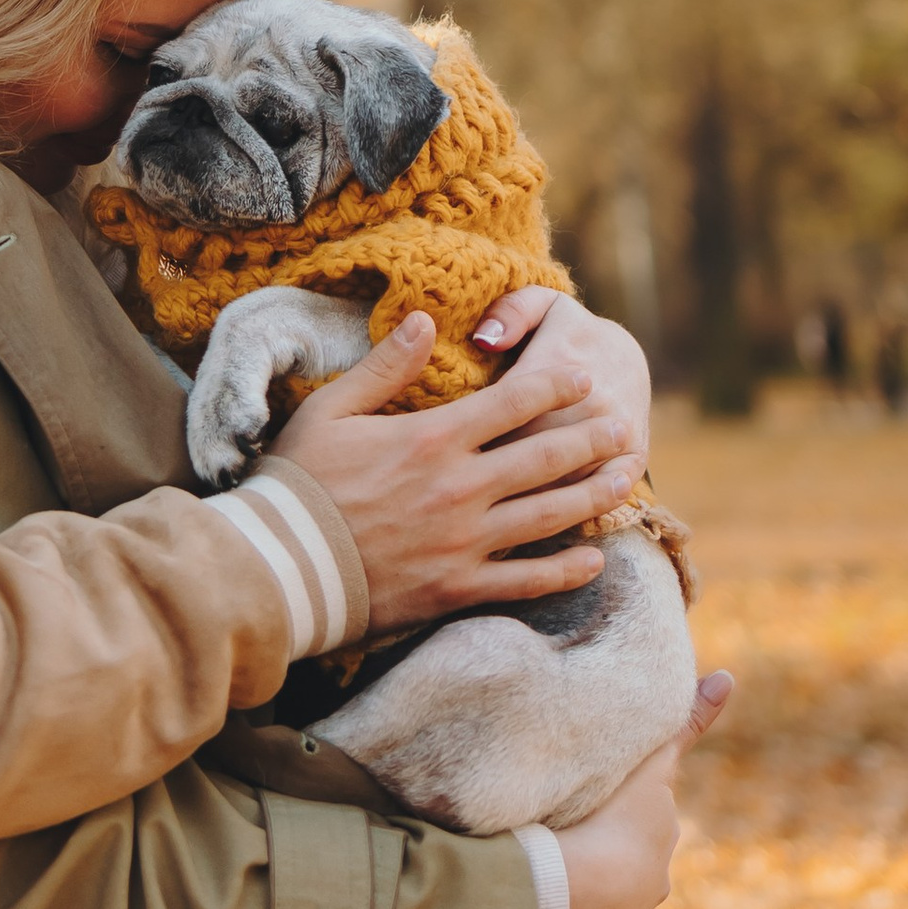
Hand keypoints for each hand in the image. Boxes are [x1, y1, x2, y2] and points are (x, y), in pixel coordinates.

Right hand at [276, 310, 649, 634]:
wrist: (280, 568)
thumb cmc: (298, 484)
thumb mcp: (330, 410)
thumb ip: (384, 366)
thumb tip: (422, 319)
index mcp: (433, 439)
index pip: (512, 403)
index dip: (555, 386)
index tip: (584, 378)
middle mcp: (460, 488)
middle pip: (545, 457)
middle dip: (592, 438)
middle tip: (624, 427)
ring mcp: (464, 542)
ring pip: (549, 515)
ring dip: (594, 494)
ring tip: (626, 479)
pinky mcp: (457, 588)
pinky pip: (526, 580)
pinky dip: (565, 570)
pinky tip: (594, 559)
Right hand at [557, 673, 732, 908]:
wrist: (575, 889)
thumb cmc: (607, 817)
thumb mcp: (649, 761)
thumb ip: (690, 723)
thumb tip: (730, 677)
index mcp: (659, 834)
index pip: (648, 812)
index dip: (627, 805)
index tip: (607, 808)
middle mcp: (654, 880)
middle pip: (628, 853)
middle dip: (605, 842)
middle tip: (566, 825)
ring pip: (606, 891)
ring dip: (586, 879)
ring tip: (549, 862)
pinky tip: (545, 896)